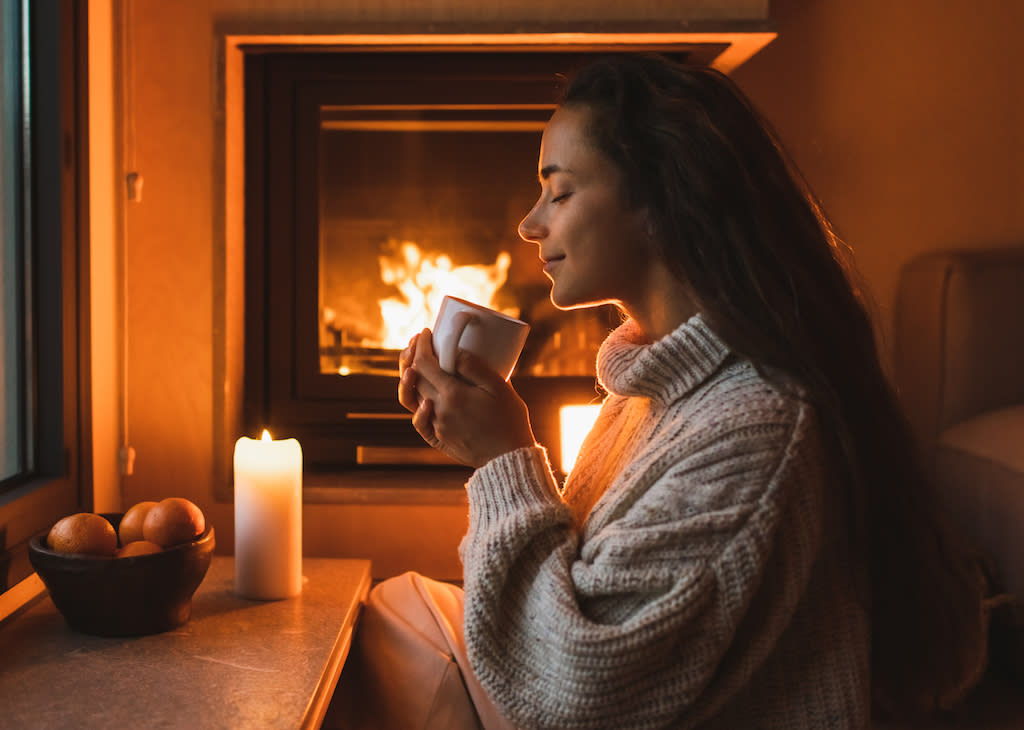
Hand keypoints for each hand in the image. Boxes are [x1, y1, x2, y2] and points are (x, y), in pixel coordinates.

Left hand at [397, 328, 535, 467]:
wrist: (508, 459)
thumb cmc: (509, 420)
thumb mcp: (499, 388)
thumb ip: (475, 367)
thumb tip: (455, 350)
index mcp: (452, 394)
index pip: (424, 363)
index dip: (422, 345)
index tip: (427, 333)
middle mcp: (438, 410)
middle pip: (414, 378)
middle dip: (413, 356)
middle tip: (420, 343)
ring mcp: (437, 426)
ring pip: (411, 399)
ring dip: (409, 379)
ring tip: (413, 366)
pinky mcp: (439, 439)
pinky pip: (419, 422)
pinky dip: (416, 407)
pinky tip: (422, 398)